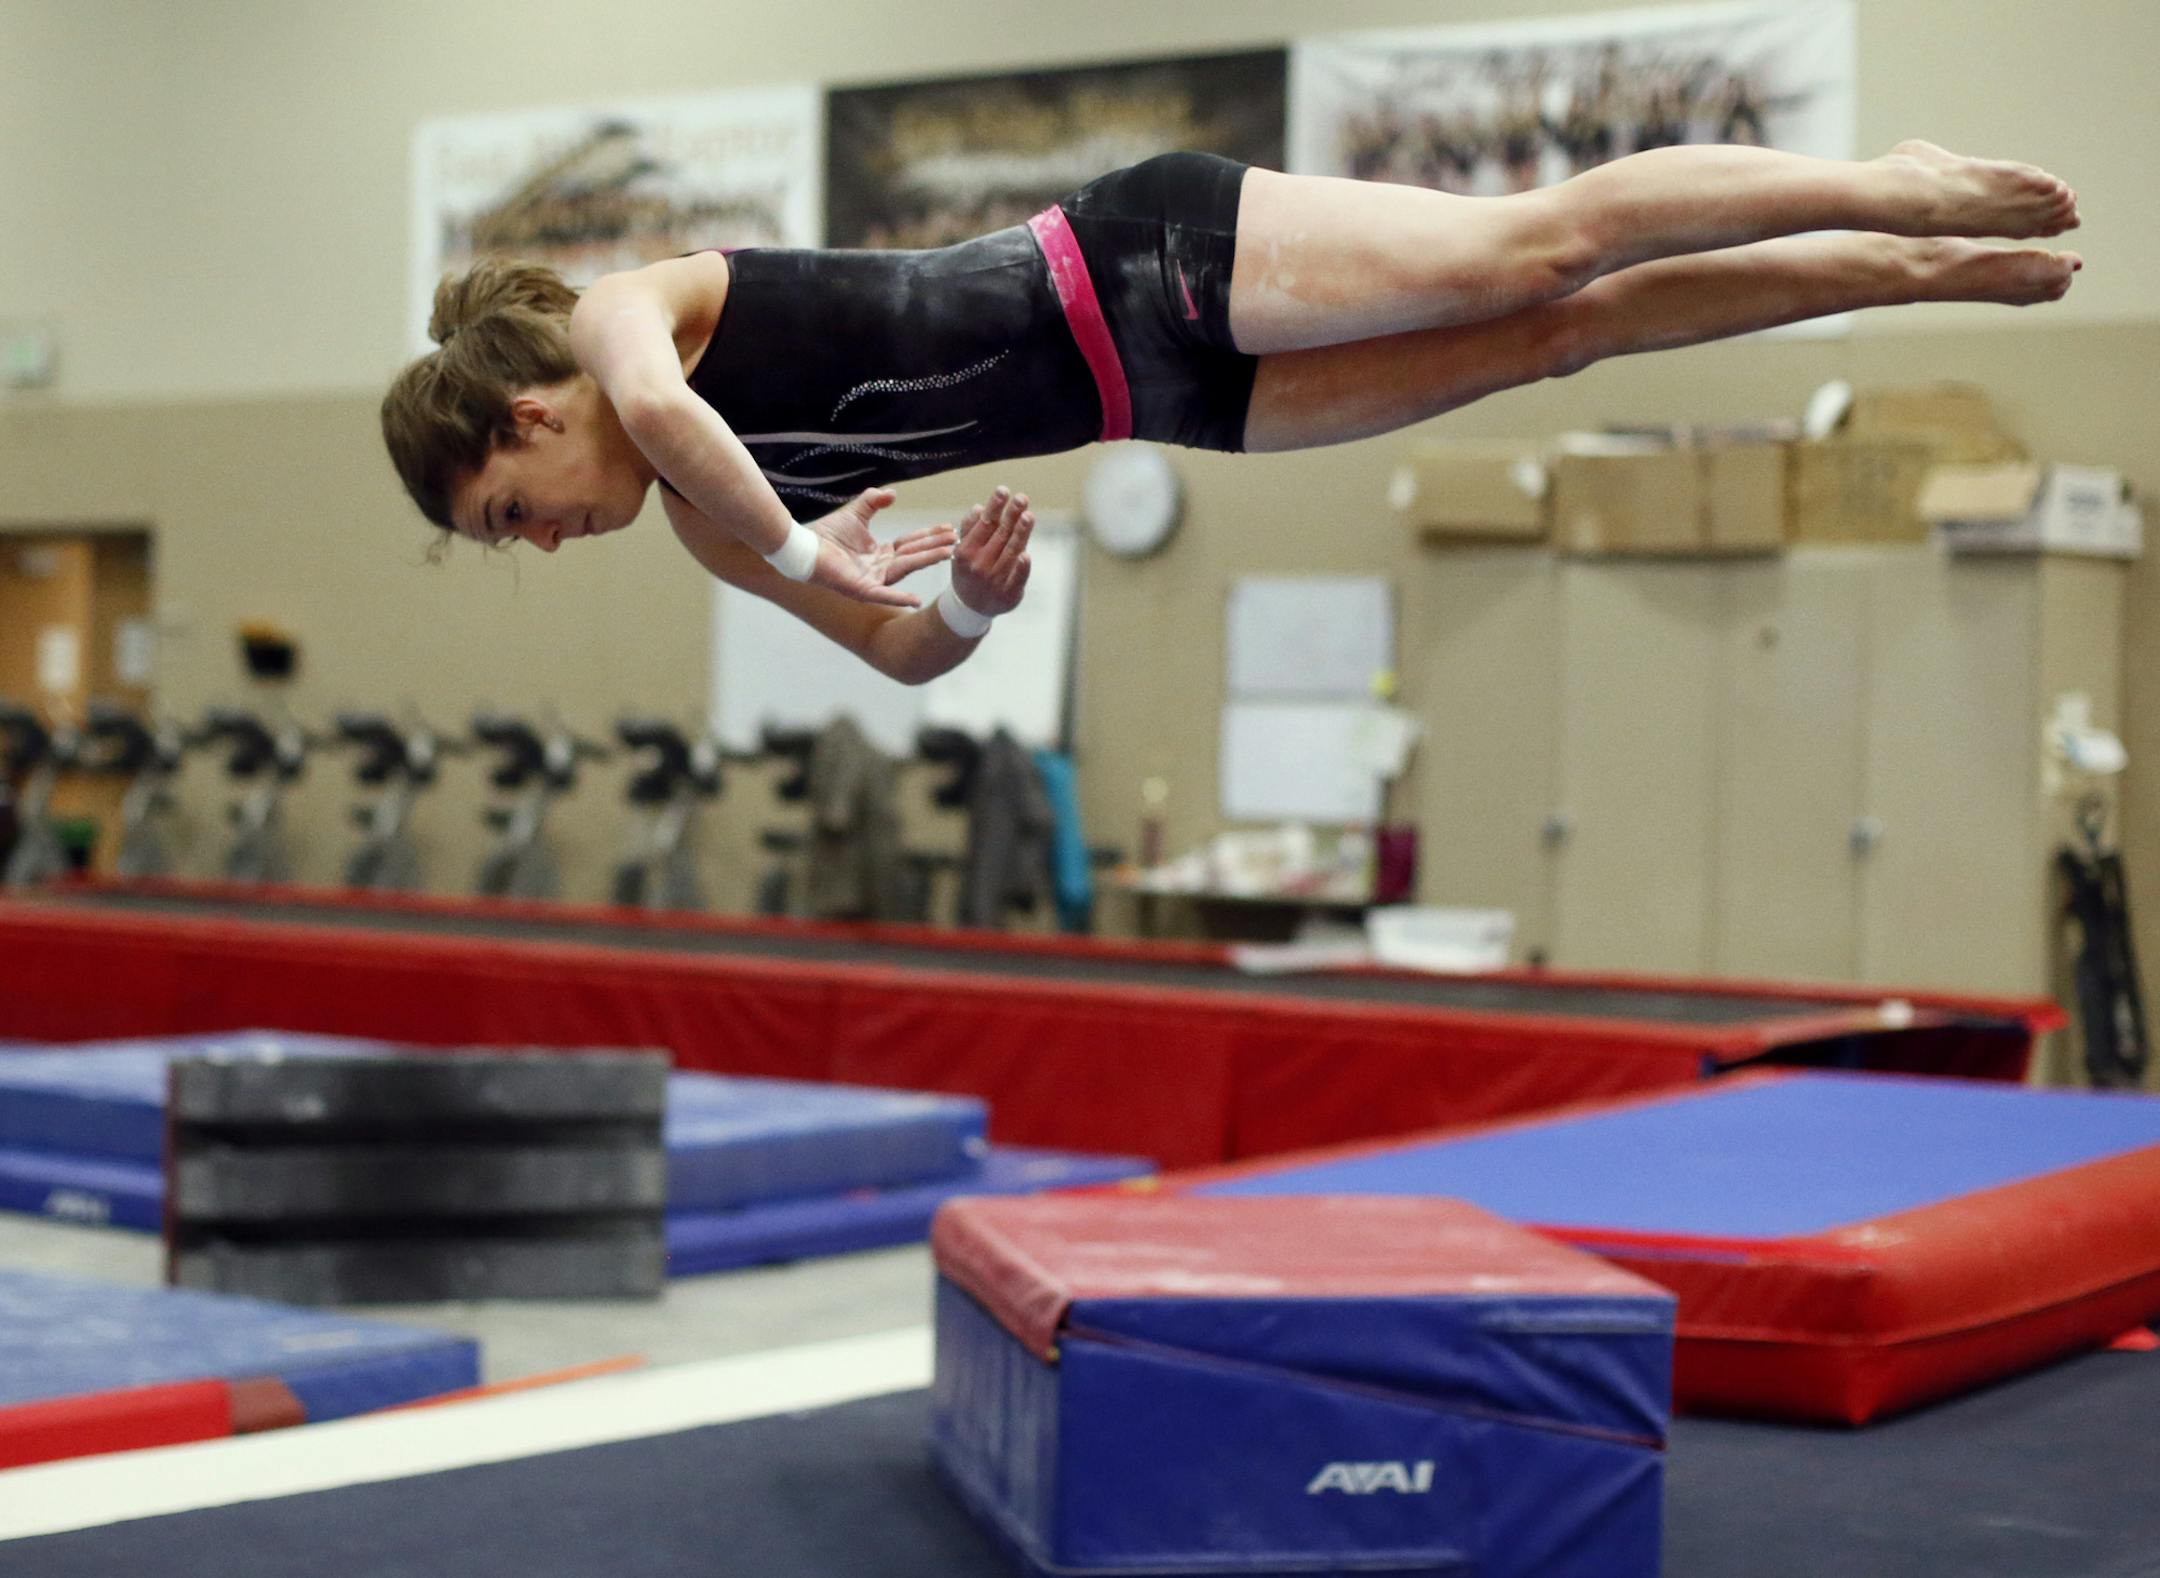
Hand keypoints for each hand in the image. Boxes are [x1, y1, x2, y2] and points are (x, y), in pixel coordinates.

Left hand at [805, 488, 955, 607]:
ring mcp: (873, 581)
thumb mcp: (857, 513)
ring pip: (905, 569)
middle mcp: (880, 569)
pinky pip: (883, 595)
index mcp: (880, 555)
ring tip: (947, 553)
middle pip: (913, 556)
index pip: (910, 544)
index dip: (929, 536)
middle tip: (956, 540)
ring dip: (926, 561)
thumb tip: (893, 493)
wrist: (804, 546)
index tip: (949, 529)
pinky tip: (917, 601)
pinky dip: (900, 598)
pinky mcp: (861, 590)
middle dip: (935, 547)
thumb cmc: (826, 534)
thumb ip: (874, 501)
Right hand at [948, 487, 1033, 618]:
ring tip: (1028, 515)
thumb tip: (979, 507)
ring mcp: (994, 580)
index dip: (995, 507)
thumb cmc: (969, 570)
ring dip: (1020, 533)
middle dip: (1011, 515)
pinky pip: (1018, 578)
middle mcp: (979, 565)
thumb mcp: (962, 550)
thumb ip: (970, 528)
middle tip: (1021, 498)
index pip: (984, 525)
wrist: (970, 607)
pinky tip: (1026, 555)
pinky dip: (1022, 567)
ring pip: (1011, 552)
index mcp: (965, 552)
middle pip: (1000, 535)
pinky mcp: (1009, 593)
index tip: (1004, 490)